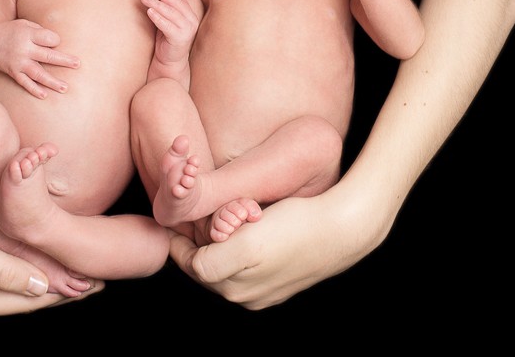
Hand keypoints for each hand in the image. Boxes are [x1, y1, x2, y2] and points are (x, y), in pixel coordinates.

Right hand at [0, 19, 79, 98]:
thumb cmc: (12, 31)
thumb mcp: (26, 24)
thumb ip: (41, 32)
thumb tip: (59, 42)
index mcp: (28, 34)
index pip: (49, 38)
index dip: (55, 41)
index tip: (56, 42)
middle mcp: (24, 49)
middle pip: (47, 56)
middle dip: (64, 61)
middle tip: (78, 64)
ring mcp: (18, 62)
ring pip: (38, 73)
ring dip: (52, 81)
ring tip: (65, 88)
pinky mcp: (13, 72)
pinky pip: (24, 82)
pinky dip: (34, 89)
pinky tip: (44, 95)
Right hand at [0, 178, 103, 317]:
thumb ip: (3, 270)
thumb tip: (42, 288)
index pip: (26, 301)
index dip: (61, 293)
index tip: (92, 283)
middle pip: (27, 295)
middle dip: (62, 288)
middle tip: (98, 279)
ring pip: (22, 280)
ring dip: (51, 275)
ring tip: (83, 269)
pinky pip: (12, 266)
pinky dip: (35, 262)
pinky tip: (54, 254)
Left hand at [142, 0, 198, 73]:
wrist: (170, 61)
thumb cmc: (166, 39)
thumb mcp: (167, 20)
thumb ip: (165, 8)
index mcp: (190, 15)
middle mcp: (192, 21)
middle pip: (176, 3)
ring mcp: (187, 30)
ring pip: (171, 13)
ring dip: (157, 3)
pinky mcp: (180, 39)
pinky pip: (167, 26)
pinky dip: (158, 17)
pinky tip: (149, 11)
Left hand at [169, 183, 389, 309]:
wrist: (343, 230)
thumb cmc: (295, 226)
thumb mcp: (247, 240)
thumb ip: (212, 258)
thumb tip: (193, 264)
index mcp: (234, 285)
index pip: (190, 264)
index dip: (179, 240)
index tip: (171, 222)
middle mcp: (245, 296)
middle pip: (206, 269)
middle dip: (197, 244)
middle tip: (193, 218)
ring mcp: (263, 293)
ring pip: (225, 269)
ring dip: (217, 248)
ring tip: (218, 223)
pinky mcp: (278, 286)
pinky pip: (245, 271)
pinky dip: (237, 254)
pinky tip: (244, 231)